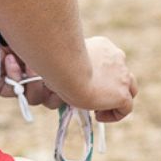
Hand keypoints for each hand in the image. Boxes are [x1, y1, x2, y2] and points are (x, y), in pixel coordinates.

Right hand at [0, 39, 136, 123]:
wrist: (68, 71)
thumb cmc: (58, 59)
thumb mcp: (62, 54)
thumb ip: (63, 56)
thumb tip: (30, 56)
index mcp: (104, 45)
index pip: (111, 60)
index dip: (101, 74)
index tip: (87, 82)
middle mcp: (117, 57)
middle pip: (122, 74)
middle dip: (111, 86)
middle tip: (94, 97)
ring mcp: (123, 75)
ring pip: (129, 89)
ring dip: (115, 100)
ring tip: (98, 108)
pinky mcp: (123, 93)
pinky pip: (126, 108)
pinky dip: (115, 114)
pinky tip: (98, 115)